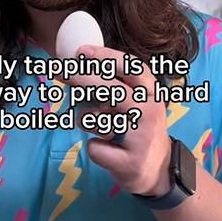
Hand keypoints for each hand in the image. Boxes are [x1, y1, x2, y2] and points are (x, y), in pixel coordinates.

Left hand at [65, 47, 171, 196]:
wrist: (158, 168)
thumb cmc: (138, 129)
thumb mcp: (136, 103)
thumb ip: (113, 85)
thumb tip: (76, 66)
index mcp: (151, 93)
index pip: (132, 68)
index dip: (106, 57)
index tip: (82, 51)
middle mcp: (149, 112)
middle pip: (112, 90)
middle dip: (83, 78)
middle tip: (63, 73)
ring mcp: (142, 138)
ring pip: (98, 121)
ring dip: (88, 121)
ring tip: (99, 127)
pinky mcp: (130, 162)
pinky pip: (95, 148)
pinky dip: (94, 149)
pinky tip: (107, 151)